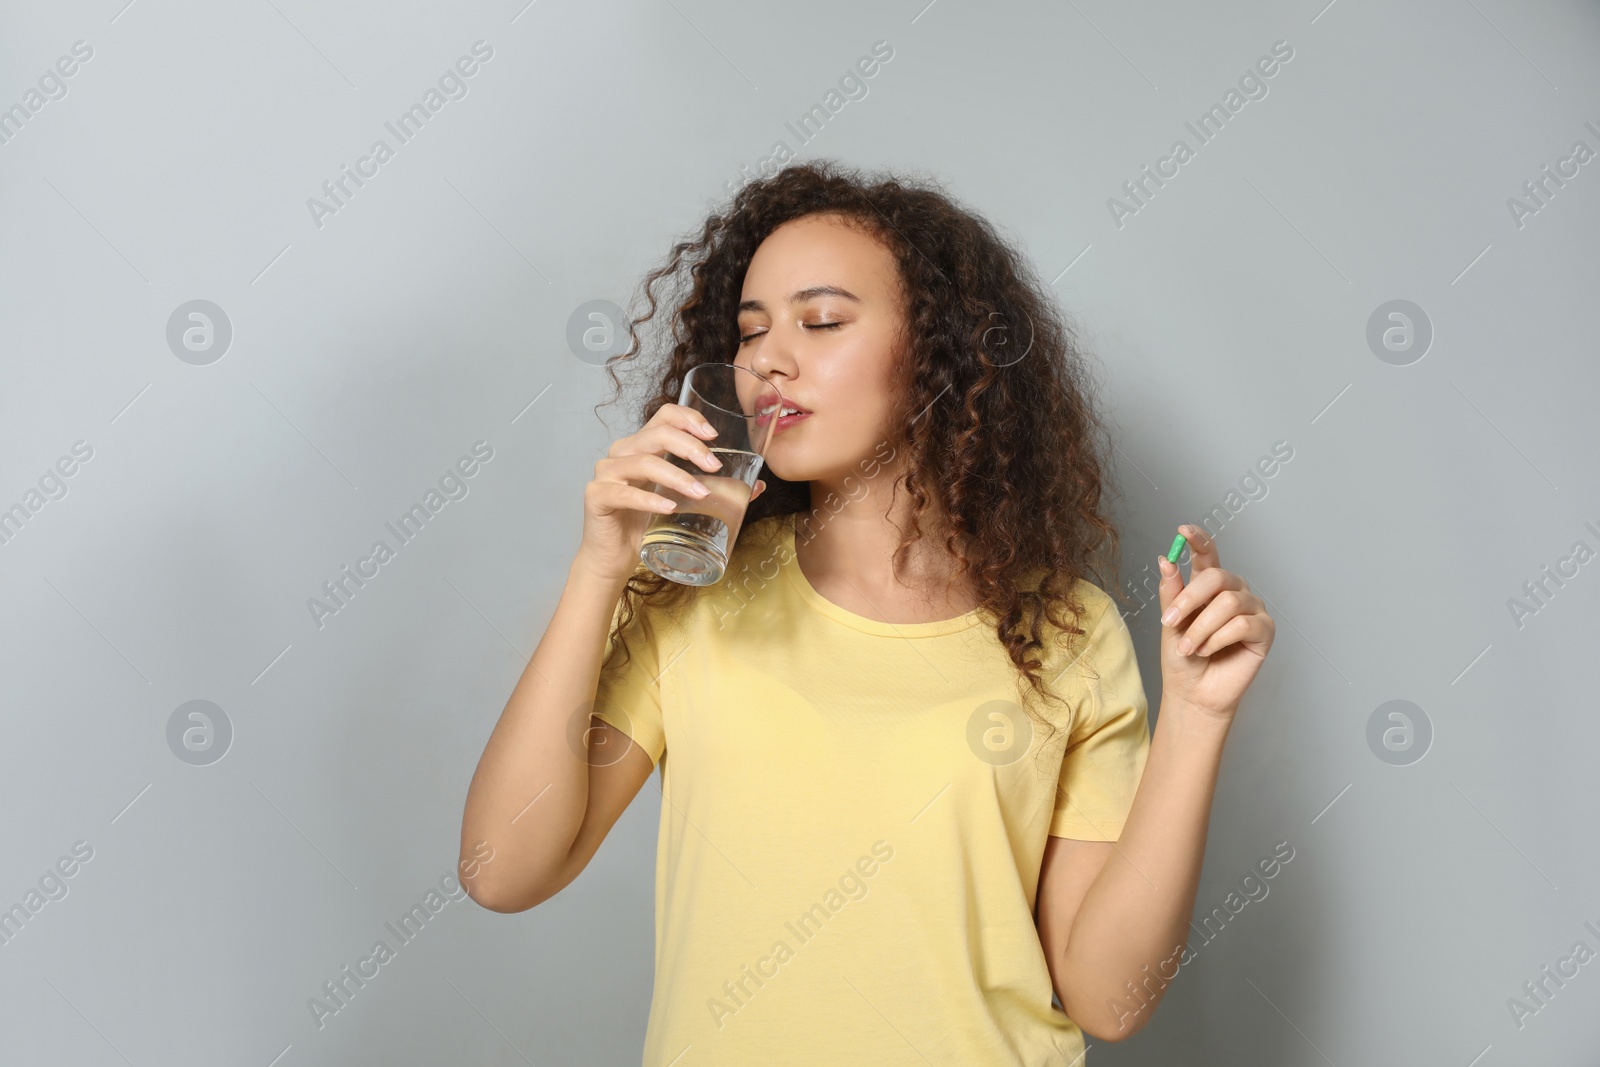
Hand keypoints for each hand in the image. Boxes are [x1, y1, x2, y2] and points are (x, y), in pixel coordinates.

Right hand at [577, 403, 766, 583]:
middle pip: (658, 434)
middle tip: (714, 467)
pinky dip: (650, 500)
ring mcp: (607, 472)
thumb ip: (714, 491)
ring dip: (677, 476)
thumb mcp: (682, 501)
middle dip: (691, 447)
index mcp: (642, 445)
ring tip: (701, 493)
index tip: (713, 436)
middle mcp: (622, 452)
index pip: (664, 415)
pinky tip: (669, 507)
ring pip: (645, 462)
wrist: (614, 557)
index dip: (689, 419)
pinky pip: (625, 493)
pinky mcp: (597, 495)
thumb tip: (758, 487)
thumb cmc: (646, 525)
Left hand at [1155, 524, 1273, 722]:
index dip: (1198, 540)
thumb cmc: (1183, 658)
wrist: (1193, 693)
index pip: (1208, 555)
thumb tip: (1166, 559)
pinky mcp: (1264, 631)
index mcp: (1210, 587)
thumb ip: (1171, 592)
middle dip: (1189, 599)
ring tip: (1190, 647)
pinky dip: (1219, 639)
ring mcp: (1252, 610)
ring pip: (1229, 602)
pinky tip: (1209, 651)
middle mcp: (1234, 592)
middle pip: (1218, 576)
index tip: (1182, 531)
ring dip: (1202, 627)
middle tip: (1170, 622)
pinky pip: (1242, 624)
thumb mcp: (1170, 622)